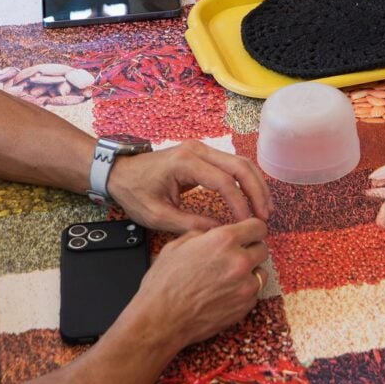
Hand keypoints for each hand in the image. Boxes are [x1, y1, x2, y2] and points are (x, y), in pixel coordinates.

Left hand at [104, 142, 273, 234]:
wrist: (119, 172)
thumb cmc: (134, 192)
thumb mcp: (157, 215)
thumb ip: (189, 224)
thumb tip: (218, 234)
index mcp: (185, 162)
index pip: (224, 182)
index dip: (239, 205)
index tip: (246, 224)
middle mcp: (197, 150)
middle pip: (240, 166)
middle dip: (256, 192)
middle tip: (265, 217)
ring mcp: (201, 150)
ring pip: (240, 163)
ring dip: (255, 185)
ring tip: (264, 210)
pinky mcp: (203, 155)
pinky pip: (231, 165)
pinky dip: (246, 181)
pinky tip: (252, 199)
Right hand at [130, 216, 270, 350]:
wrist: (161, 319)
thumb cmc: (164, 284)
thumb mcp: (176, 246)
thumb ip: (201, 234)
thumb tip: (211, 234)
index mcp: (223, 241)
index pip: (257, 227)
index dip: (252, 230)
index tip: (249, 234)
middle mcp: (239, 262)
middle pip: (262, 249)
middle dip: (250, 251)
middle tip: (234, 257)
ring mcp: (244, 287)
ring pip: (261, 273)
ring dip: (249, 273)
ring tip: (228, 278)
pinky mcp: (244, 307)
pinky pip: (253, 294)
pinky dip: (243, 293)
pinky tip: (224, 294)